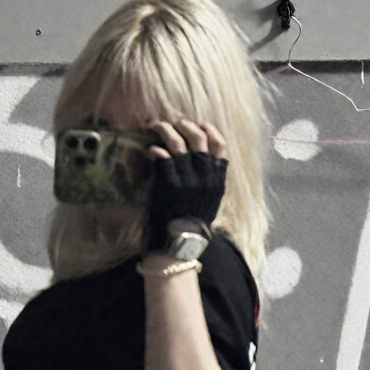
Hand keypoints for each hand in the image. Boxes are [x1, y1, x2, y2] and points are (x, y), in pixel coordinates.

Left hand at [142, 118, 228, 254]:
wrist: (178, 245)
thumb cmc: (191, 225)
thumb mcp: (210, 203)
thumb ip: (211, 181)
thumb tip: (206, 160)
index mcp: (217, 181)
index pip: (220, 146)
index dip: (210, 131)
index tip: (200, 124)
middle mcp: (205, 178)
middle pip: (198, 138)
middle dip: (186, 126)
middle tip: (175, 124)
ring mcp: (187, 180)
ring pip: (178, 143)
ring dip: (166, 130)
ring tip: (156, 127)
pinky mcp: (169, 184)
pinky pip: (162, 157)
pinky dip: (154, 149)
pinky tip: (150, 150)